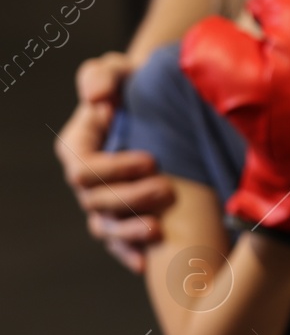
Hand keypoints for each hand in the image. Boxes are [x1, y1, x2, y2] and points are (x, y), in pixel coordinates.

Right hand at [55, 52, 174, 273]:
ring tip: (158, 229)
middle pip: (95, 202)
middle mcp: (86, 181)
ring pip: (105, 229)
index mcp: (78, 147)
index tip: (151, 160)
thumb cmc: (137, 84)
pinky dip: (130, 254)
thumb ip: (102, 76)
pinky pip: (118, 245)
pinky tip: (146, 264)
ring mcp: (103, 203)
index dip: (114, 169)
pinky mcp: (123, 219)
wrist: (163, 107)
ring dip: (130, 232)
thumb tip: (97, 99)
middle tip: (167, 188)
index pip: (84, 167)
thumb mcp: (119, 70)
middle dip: (130, 199)